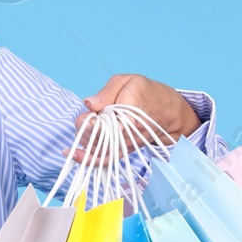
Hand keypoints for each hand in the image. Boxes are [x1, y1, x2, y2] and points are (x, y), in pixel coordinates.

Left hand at [61, 74, 200, 160]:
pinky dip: (89, 160)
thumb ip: (106, 93)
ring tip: (81, 127)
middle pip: (101, 140)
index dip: (92, 125)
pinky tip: (74, 155)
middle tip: (81, 120)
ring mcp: (127, 144)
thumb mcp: (127, 81)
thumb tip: (88, 103)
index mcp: (131, 114)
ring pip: (101, 150)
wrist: (166, 109)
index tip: (84, 118)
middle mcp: (129, 133)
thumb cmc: (144, 91)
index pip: (109, 126)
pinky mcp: (124, 150)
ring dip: (85, 141)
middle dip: (85, 131)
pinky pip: (106, 159)